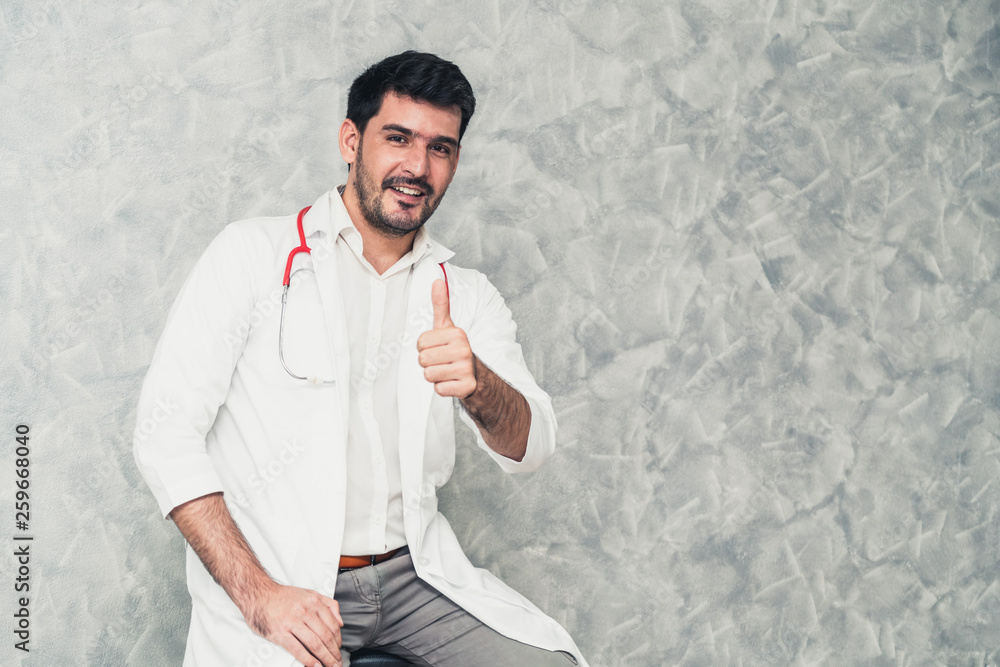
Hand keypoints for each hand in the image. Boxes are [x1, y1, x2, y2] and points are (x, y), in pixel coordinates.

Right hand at [243, 582, 343, 666]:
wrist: (259, 594)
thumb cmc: (284, 596)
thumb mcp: (310, 593)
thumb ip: (329, 604)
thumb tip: (341, 622)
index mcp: (314, 602)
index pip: (332, 625)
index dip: (338, 640)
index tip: (339, 649)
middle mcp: (305, 612)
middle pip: (325, 636)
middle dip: (334, 652)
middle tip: (338, 662)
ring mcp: (292, 622)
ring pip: (315, 643)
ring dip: (325, 658)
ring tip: (330, 665)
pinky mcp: (280, 632)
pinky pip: (297, 649)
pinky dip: (308, 660)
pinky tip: (315, 665)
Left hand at [417, 279, 476, 397]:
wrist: (476, 376)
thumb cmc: (456, 350)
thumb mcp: (448, 327)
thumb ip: (441, 304)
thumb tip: (438, 280)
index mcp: (457, 334)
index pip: (420, 343)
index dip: (425, 348)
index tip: (438, 348)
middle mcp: (463, 350)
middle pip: (422, 359)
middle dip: (428, 363)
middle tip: (442, 361)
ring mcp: (466, 369)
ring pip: (429, 375)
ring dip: (434, 375)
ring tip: (446, 371)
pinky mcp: (466, 387)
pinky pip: (438, 389)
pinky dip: (442, 387)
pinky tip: (452, 381)